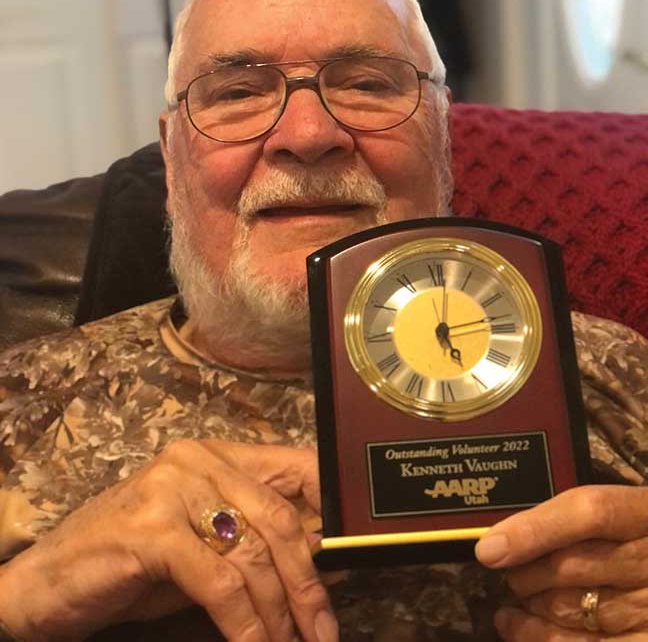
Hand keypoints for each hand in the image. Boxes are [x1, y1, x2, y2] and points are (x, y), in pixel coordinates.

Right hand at [0, 440, 336, 641]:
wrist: (50, 580)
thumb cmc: (133, 563)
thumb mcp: (203, 545)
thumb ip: (251, 542)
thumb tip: (320, 562)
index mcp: (217, 455)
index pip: (296, 467)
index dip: (333, 508)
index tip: (358, 557)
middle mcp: (197, 461)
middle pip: (279, 518)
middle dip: (309, 583)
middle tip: (325, 629)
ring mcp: (172, 489)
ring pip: (252, 555)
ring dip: (280, 614)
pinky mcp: (150, 530)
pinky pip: (218, 583)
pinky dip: (245, 625)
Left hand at [475, 485, 647, 639]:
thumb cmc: (642, 542)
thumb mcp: (629, 518)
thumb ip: (580, 518)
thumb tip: (504, 538)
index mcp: (646, 513)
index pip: (591, 511)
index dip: (535, 529)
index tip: (489, 549)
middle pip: (572, 565)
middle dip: (526, 573)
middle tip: (508, 575)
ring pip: (573, 610)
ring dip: (531, 610)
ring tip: (511, 608)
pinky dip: (546, 640)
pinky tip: (520, 631)